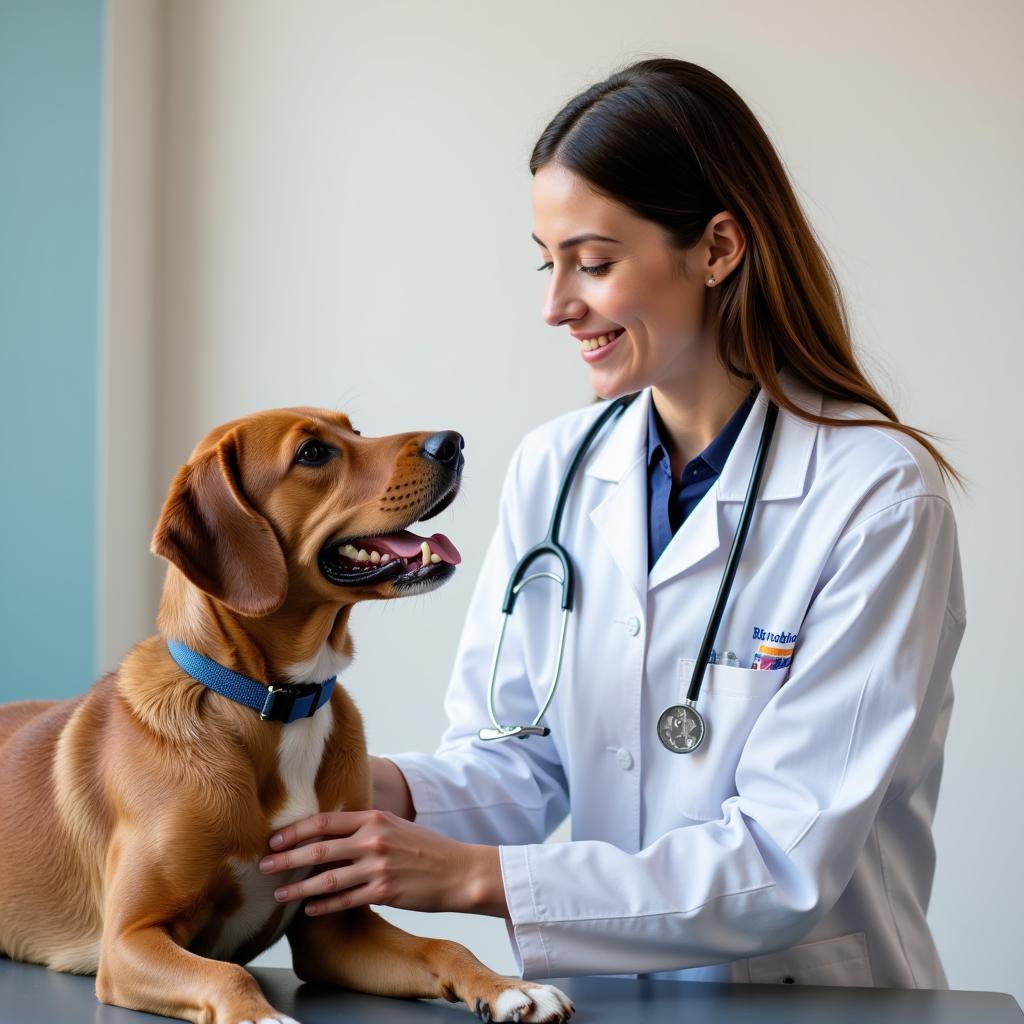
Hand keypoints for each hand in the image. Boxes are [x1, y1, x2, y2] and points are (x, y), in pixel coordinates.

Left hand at [258, 810, 507, 918]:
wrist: (458, 870)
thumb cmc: (425, 848)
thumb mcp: (395, 826)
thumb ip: (365, 826)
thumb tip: (331, 830)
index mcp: (374, 818)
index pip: (325, 821)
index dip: (296, 830)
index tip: (274, 839)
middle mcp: (373, 839)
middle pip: (319, 849)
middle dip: (287, 858)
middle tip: (264, 865)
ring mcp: (378, 866)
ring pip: (328, 878)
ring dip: (299, 887)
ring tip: (278, 894)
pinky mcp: (385, 891)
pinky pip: (346, 900)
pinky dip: (324, 905)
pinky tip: (309, 910)